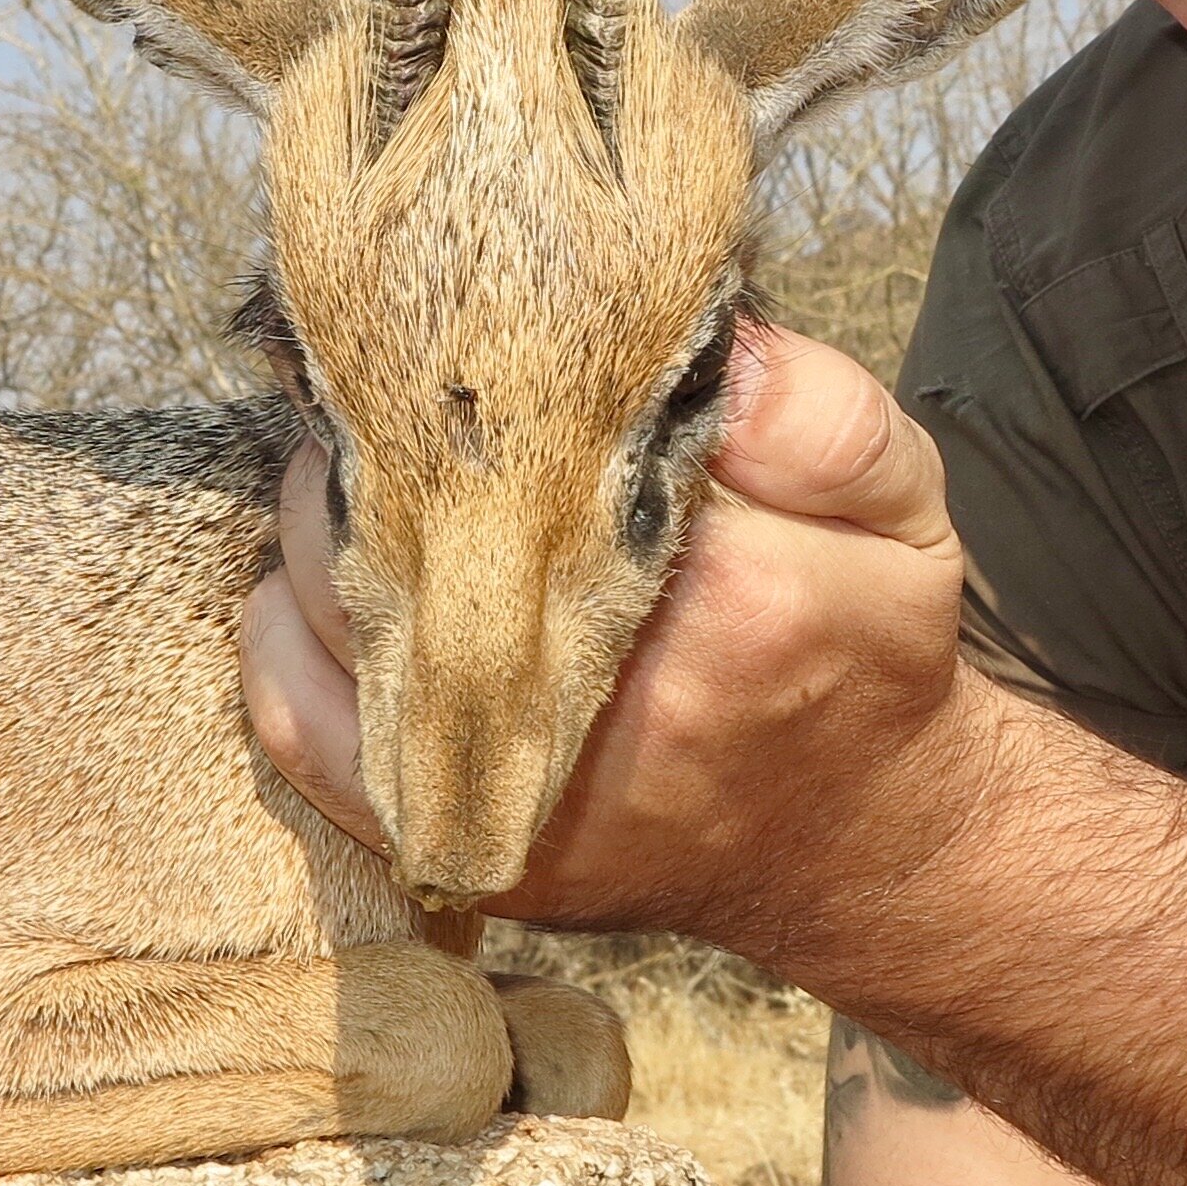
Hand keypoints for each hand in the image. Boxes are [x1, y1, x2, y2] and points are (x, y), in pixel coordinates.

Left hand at [237, 322, 989, 948]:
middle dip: (371, 446)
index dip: (473, 379)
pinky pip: (313, 743)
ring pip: (337, 627)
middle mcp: (613, 702)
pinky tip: (310, 593)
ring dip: (316, 535)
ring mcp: (531, 792)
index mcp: (730, 596)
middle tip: (378, 395)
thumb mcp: (902, 509)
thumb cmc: (867, 652)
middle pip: (412, 535)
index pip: (547, 449)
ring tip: (349, 482)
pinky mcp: (477, 849)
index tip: (448, 336)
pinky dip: (284, 651)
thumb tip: (713, 342)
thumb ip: (822, 416)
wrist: (866, 847)